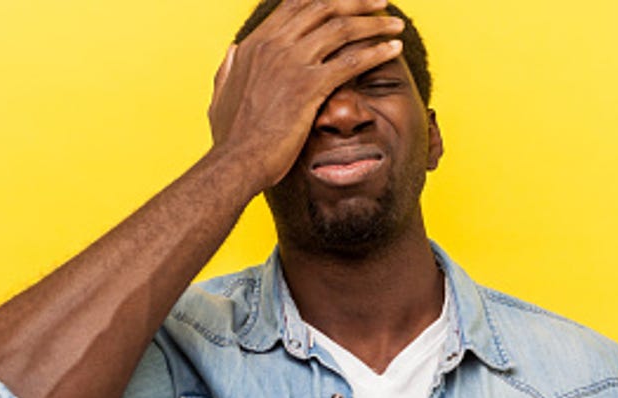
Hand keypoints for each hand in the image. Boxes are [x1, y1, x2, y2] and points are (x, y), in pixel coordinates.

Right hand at [206, 0, 404, 192]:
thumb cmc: (232, 138)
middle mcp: (273, 46)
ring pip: (341, 28)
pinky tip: (394, 49)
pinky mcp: (308, 86)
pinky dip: (377, 51)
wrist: (236, 162)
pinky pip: (351, 61)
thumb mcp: (221, 94)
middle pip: (322, 7)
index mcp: (254, 44)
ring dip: (374, 24)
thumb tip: (233, 50)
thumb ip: (229, 68)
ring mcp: (291, 63)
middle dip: (356, 2)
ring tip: (396, 26)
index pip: (294, 4)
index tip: (348, 1)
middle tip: (381, 3)